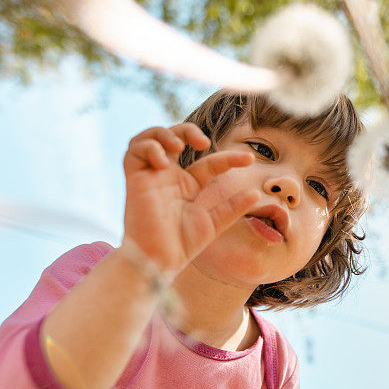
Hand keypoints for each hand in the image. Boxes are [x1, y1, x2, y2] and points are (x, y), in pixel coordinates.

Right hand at [121, 123, 260, 276]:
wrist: (159, 258)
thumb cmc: (182, 245)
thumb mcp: (214, 223)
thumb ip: (232, 207)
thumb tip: (255, 193)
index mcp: (187, 187)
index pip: (209, 163)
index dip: (229, 158)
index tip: (249, 159)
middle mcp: (169, 178)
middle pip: (174, 138)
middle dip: (187, 130)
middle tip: (204, 142)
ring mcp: (151, 177)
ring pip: (150, 139)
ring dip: (165, 133)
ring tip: (179, 146)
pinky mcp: (135, 179)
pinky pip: (133, 151)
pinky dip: (149, 147)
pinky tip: (165, 161)